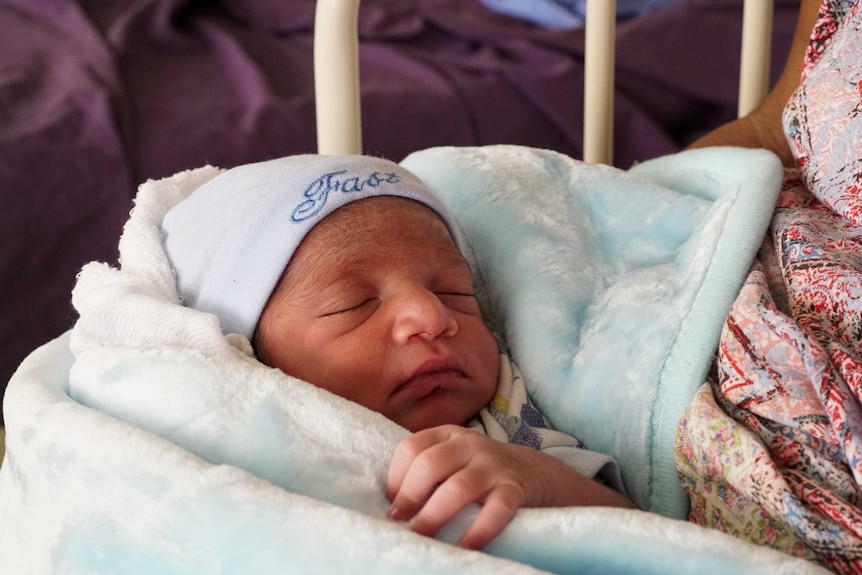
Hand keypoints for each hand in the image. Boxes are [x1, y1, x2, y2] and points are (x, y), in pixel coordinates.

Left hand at [386, 425, 633, 549]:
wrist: (534, 473)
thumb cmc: (478, 470)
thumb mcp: (453, 458)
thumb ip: (427, 468)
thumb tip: (390, 502)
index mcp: (448, 434)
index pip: (412, 447)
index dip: (396, 476)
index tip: (391, 503)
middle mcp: (469, 444)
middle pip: (430, 464)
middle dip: (410, 495)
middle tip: (399, 521)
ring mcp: (493, 465)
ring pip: (459, 487)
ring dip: (434, 515)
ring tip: (421, 537)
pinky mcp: (514, 489)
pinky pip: (496, 510)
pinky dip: (479, 531)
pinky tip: (463, 548)